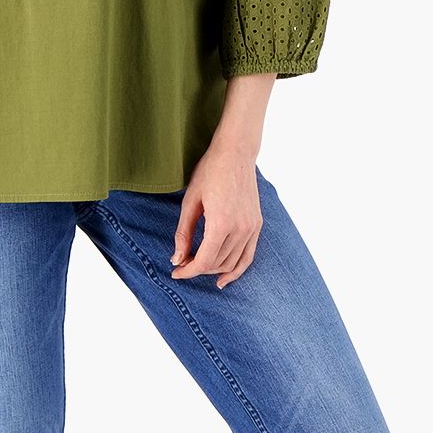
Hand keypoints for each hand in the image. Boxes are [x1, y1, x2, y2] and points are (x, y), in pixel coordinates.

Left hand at [170, 148, 261, 287]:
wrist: (236, 154)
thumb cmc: (209, 173)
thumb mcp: (190, 202)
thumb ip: (183, 233)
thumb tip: (177, 259)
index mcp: (221, 223)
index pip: (204, 261)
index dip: (188, 271)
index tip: (176, 272)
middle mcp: (240, 229)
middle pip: (217, 263)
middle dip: (198, 268)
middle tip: (182, 263)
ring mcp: (252, 228)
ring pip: (232, 263)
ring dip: (214, 270)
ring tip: (198, 267)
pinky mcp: (257, 225)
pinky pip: (248, 256)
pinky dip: (236, 270)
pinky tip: (223, 279)